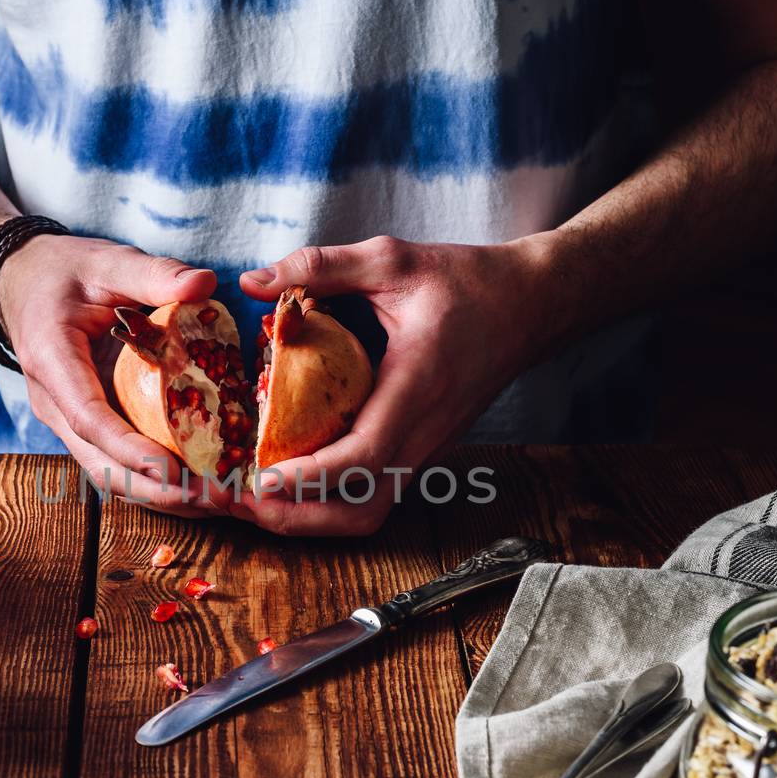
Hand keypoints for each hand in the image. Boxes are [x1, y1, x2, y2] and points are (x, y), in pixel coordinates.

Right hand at [0, 233, 228, 515]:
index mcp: (52, 360)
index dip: (130, 449)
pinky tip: (202, 486)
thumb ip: (154, 273)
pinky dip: (158, 481)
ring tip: (218, 502)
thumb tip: (205, 283)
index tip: (172, 471)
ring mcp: (69, 421)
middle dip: (158, 489)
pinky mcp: (88, 427)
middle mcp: (56, 403)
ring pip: (111, 474)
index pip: (89, 417)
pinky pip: (120, 464)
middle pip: (102, 463)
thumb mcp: (107, 260)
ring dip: (162, 495)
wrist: (22, 284)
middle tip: (216, 499)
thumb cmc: (63, 272)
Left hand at [230, 234, 566, 535]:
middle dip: (300, 516)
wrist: (532, 304)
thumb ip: (320, 266)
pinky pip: (376, 492)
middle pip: (364, 509)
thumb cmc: (465, 281)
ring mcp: (427, 447)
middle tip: (245, 502)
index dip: (310, 477)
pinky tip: (292, 479)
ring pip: (370, 512)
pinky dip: (330, 499)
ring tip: (260, 500)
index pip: (365, 456)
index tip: (262, 479)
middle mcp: (425, 430)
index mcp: (417, 386)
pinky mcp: (424, 449)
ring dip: (313, 517)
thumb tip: (253, 282)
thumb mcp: (391, 260)